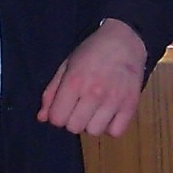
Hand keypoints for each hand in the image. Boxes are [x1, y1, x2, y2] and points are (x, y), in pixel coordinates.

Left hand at [37, 17, 146, 137]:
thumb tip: (42, 118)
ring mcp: (114, 100)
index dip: (57, 115)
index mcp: (74, 82)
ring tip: (95, 110)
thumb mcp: (66, 65)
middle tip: (79, 107)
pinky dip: (110, 126)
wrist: (124, 40)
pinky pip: (115, 132)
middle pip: (74, 128)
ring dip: (91, 124)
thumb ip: (52, 92)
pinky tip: (108, 114)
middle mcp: (94, 93)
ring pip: (94, 132)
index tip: (63, 106)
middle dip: (73, 120)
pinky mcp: (131, 105)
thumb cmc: (92, 51)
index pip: (57, 119)